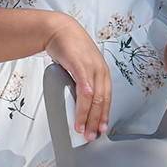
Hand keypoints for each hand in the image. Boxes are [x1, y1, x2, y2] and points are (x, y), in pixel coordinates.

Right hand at [43, 17, 115, 138]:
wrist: (60, 30)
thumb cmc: (70, 50)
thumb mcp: (81, 69)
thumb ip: (82, 84)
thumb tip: (78, 104)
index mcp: (102, 74)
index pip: (107, 99)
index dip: (104, 116)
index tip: (100, 130)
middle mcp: (100, 71)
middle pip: (101, 101)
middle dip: (95, 121)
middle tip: (90, 136)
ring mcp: (90, 66)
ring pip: (92, 96)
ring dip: (86, 115)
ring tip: (80, 128)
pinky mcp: (78, 63)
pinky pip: (83, 82)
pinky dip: (83, 96)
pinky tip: (81, 107)